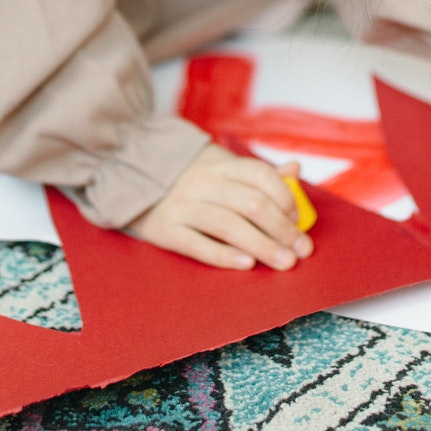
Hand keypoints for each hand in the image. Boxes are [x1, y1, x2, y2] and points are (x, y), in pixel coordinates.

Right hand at [127, 144, 313, 270]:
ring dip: (262, 246)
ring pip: (229, 225)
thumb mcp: (221, 166)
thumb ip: (258, 172)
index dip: (285, 199)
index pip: (261, 176)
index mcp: (221, 165)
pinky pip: (197, 244)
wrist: (129, 175)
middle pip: (251, 204)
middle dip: (282, 229)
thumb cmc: (188, 177)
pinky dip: (223, 255)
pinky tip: (246, 264)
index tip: (298, 220)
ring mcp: (182, 206)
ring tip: (284, 262)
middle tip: (301, 250)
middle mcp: (203, 183)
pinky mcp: (164, 229)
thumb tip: (296, 169)